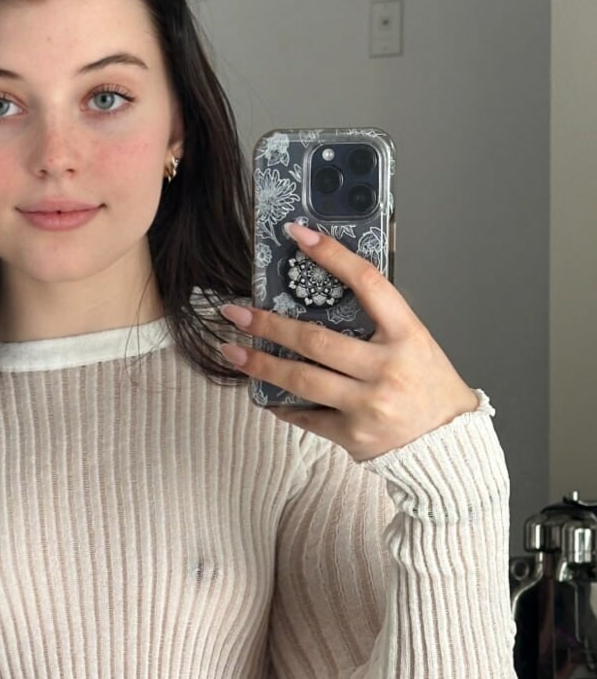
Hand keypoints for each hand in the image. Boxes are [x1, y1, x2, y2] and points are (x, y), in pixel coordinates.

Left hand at [218, 222, 479, 461]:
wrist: (447, 443)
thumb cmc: (429, 385)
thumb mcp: (415, 341)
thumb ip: (376, 321)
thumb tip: (320, 295)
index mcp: (407, 335)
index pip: (368, 284)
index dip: (333, 256)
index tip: (300, 235)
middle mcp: (387, 369)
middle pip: (316, 340)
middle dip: (269, 325)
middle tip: (236, 313)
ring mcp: (369, 405)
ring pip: (302, 379)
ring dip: (260, 364)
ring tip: (231, 350)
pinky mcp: (353, 435)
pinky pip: (306, 416)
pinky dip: (281, 403)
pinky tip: (262, 391)